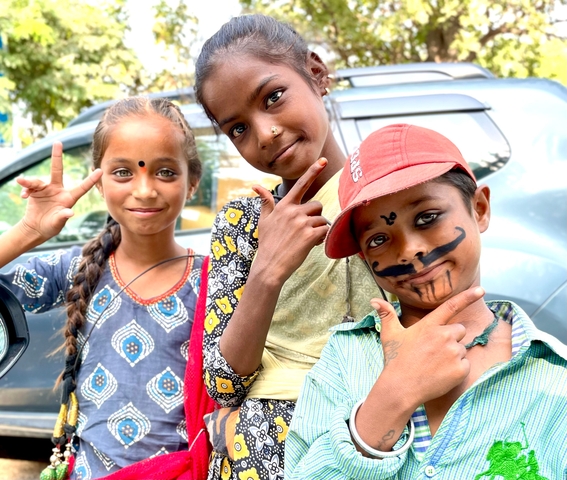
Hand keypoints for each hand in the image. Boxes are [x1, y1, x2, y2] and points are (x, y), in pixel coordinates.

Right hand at [17, 141, 102, 240]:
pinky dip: (25, 188)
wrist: (36, 228)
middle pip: (57, 170)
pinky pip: (29, 186)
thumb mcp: (57, 223)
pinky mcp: (35, 191)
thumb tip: (70, 212)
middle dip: (57, 156)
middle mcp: (58, 190)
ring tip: (21, 181)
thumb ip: (62, 217)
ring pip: (38, 180)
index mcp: (69, 198)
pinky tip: (24, 195)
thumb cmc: (51, 226)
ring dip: (30, 180)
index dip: (91, 179)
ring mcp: (46, 189)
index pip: (82, 187)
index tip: (100, 170)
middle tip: (58, 142)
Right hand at [251, 158, 329, 283]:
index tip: (323, 161)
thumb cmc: (267, 244)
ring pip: (322, 220)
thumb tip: (256, 186)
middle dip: (315, 216)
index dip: (313, 171)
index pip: (300, 185)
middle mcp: (293, 212)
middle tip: (306, 229)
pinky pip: (325, 231)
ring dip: (318, 230)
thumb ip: (265, 202)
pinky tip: (311, 245)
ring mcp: (302, 223)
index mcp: (283, 206)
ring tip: (306, 240)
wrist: (270, 266)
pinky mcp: (310, 236)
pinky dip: (322, 238)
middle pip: (317, 205)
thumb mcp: (263, 221)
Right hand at [371, 286, 484, 406]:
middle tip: (434, 351)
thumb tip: (374, 300)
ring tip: (434, 364)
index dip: (467, 297)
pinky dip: (457, 370)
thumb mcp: (389, 335)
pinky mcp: (460, 369)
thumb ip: (386, 314)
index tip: (481, 290)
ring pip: (462, 349)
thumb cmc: (395, 360)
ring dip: (453, 355)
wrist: (401, 388)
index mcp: (429, 325)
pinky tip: (441, 374)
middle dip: (451, 338)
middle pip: (459, 330)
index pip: (451, 306)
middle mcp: (444, 335)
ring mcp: (453, 352)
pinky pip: (465, 365)